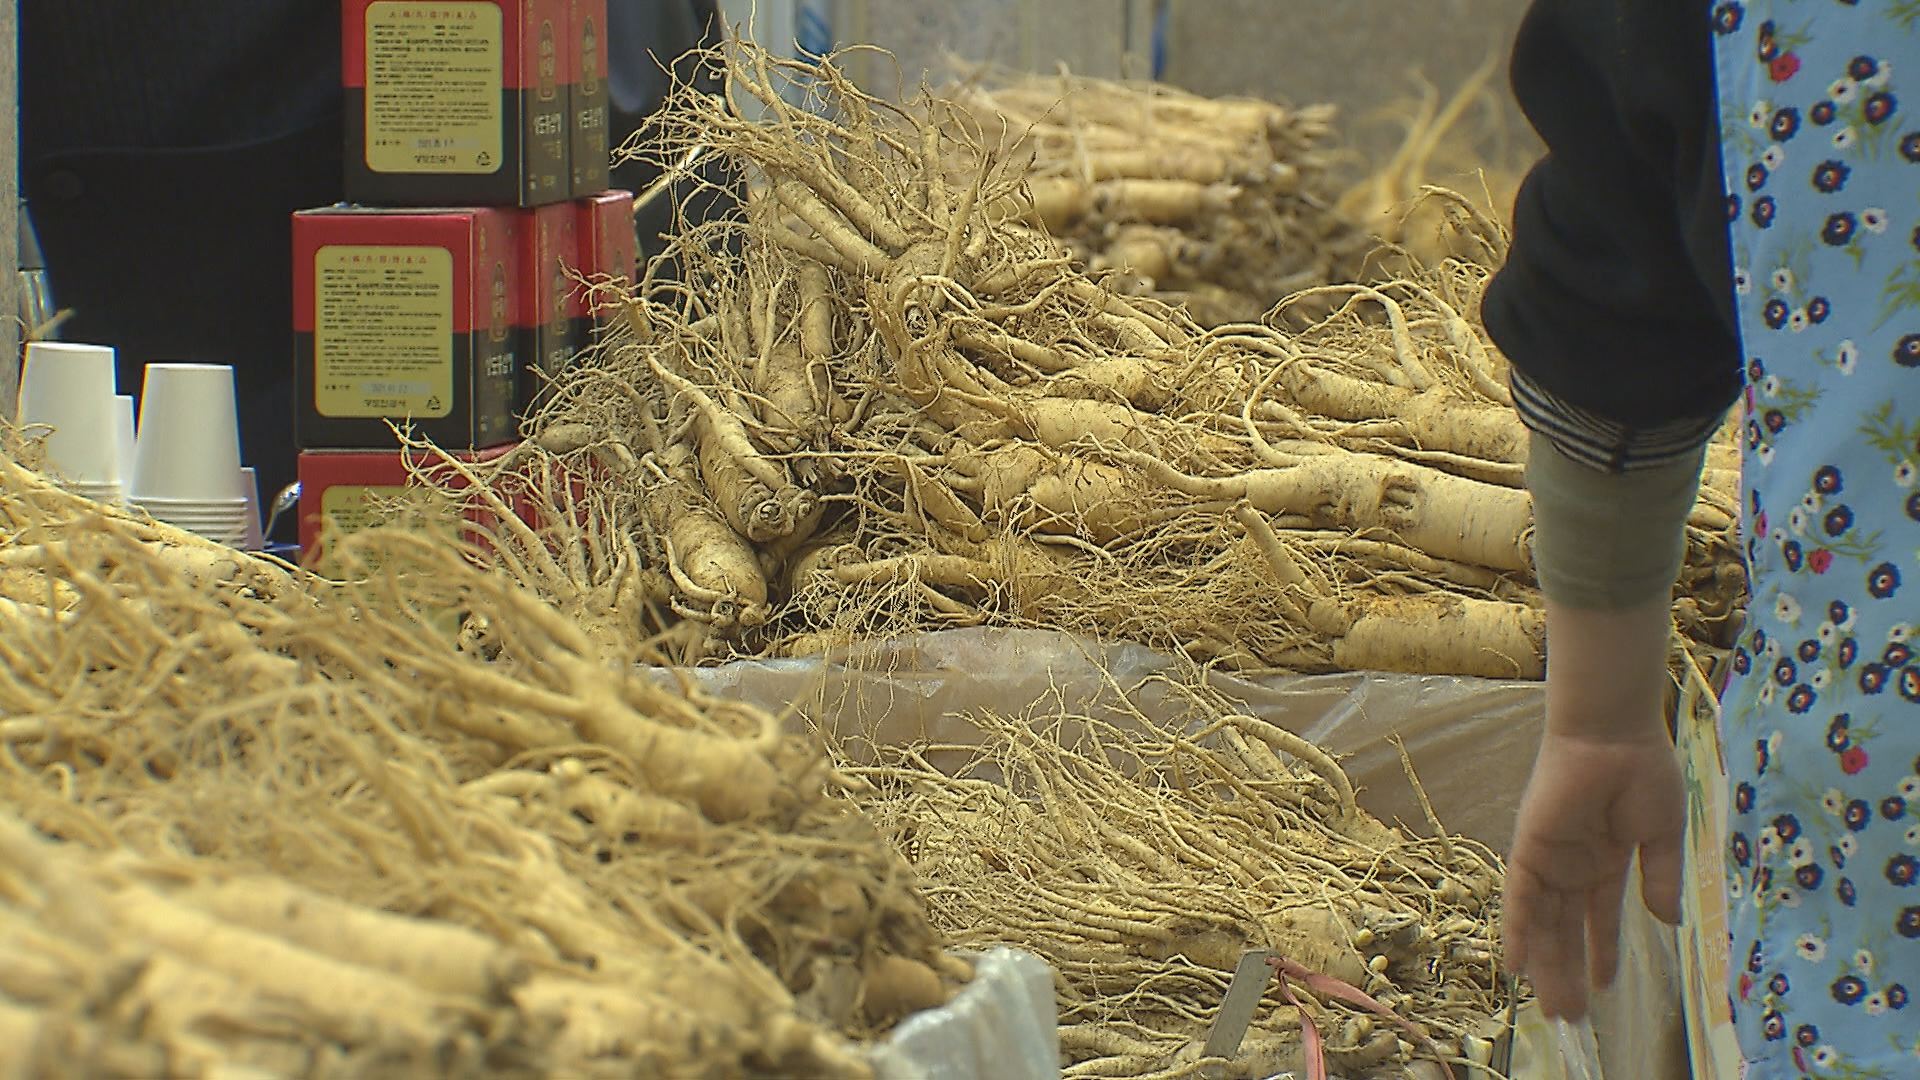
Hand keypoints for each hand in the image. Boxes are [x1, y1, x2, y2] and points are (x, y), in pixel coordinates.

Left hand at [1503, 731, 1684, 1020]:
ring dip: (1547, 965)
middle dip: (1568, 971)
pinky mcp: (1530, 847)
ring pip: (1544, 923)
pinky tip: (1516, 964)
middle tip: (1571, 1016)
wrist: (1614, 734)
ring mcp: (1550, 858)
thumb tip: (1669, 922)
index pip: (1598, 917)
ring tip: (1554, 1008)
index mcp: (1605, 860)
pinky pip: (1520, 896)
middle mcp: (1572, 864)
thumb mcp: (1662, 834)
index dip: (1600, 952)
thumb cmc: (1642, 771)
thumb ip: (1661, 878)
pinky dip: (1517, 930)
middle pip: (1566, 929)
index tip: (1602, 986)